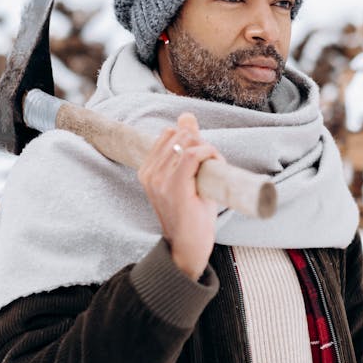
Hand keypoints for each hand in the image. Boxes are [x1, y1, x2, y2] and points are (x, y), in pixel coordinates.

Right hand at [138, 112, 221, 280]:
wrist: (187, 247)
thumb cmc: (190, 214)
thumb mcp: (186, 177)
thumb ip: (185, 146)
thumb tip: (186, 115)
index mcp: (147, 170)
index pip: (168, 134)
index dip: (190, 138)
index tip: (204, 156)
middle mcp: (149, 173)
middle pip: (178, 134)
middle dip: (200, 142)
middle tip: (212, 163)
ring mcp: (159, 180)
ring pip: (187, 142)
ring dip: (208, 149)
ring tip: (214, 167)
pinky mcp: (173, 187)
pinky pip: (193, 154)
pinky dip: (209, 154)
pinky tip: (215, 165)